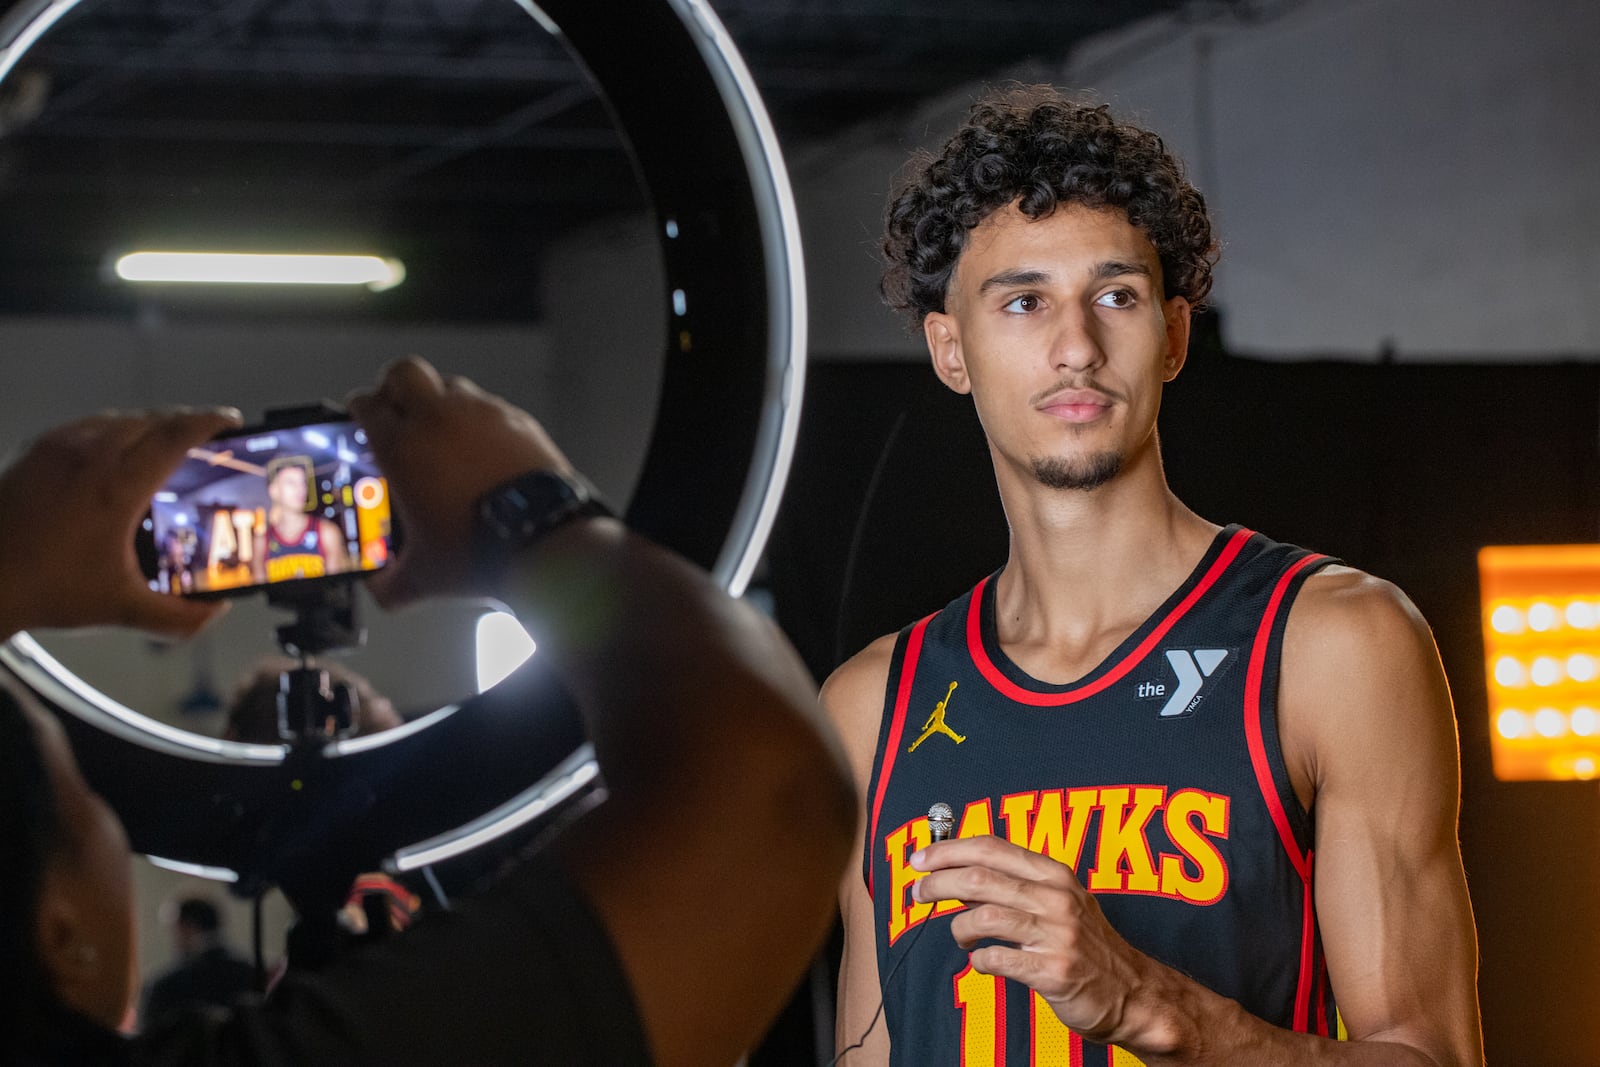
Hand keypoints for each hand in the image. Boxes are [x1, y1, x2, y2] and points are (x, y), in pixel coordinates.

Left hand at [0, 408, 241, 638]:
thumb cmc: (49, 589)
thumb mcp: (121, 608)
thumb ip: (177, 616)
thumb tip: (216, 612)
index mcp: (118, 486)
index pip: (175, 436)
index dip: (210, 422)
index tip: (232, 422)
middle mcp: (90, 456)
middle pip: (151, 420)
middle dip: (184, 424)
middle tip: (207, 441)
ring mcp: (57, 449)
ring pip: (118, 419)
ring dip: (148, 426)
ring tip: (164, 446)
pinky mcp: (33, 451)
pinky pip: (86, 426)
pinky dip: (113, 431)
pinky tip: (114, 453)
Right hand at [346, 357, 572, 606]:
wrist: (545, 542)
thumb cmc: (481, 552)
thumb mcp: (424, 577)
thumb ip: (391, 583)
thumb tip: (381, 589)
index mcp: (403, 447)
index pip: (366, 405)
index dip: (358, 408)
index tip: (359, 416)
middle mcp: (440, 419)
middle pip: (404, 373)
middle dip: (395, 387)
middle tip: (396, 410)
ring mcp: (483, 414)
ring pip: (452, 385)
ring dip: (441, 403)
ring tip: (443, 434)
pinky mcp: (519, 421)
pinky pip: (492, 407)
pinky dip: (481, 422)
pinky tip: (484, 450)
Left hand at [911, 835, 1152, 1045]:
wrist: (1132, 994)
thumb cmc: (1087, 946)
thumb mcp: (1058, 901)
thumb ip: (1015, 884)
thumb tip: (957, 875)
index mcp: (1054, 874)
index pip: (991, 847)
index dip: (948, 849)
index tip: (920, 859)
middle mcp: (1056, 898)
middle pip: (979, 877)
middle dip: (938, 883)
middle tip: (918, 893)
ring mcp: (1056, 934)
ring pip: (983, 916)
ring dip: (958, 927)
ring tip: (960, 937)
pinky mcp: (1053, 971)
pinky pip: (997, 959)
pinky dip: (980, 960)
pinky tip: (983, 961)